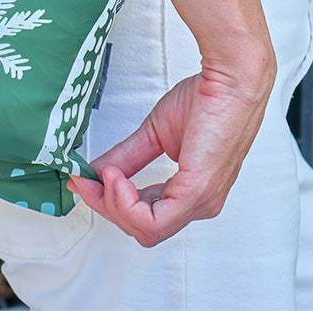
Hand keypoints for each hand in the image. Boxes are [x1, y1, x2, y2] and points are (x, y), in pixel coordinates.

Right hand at [66, 63, 272, 246]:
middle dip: (106, 206)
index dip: (110, 202)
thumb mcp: (155, 133)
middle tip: (85, 179)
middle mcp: (199, 205)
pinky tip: (115, 177)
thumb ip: (126, 156)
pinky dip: (126, 203)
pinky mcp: (197, 192)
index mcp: (191, 193)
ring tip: (105, 173)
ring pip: (146, 230)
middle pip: (141, 230)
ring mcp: (200, 202)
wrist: (230, 81)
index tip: (83, 180)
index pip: (146, 217)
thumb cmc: (206, 101)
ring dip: (114, 204)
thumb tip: (95, 171)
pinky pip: (154, 221)